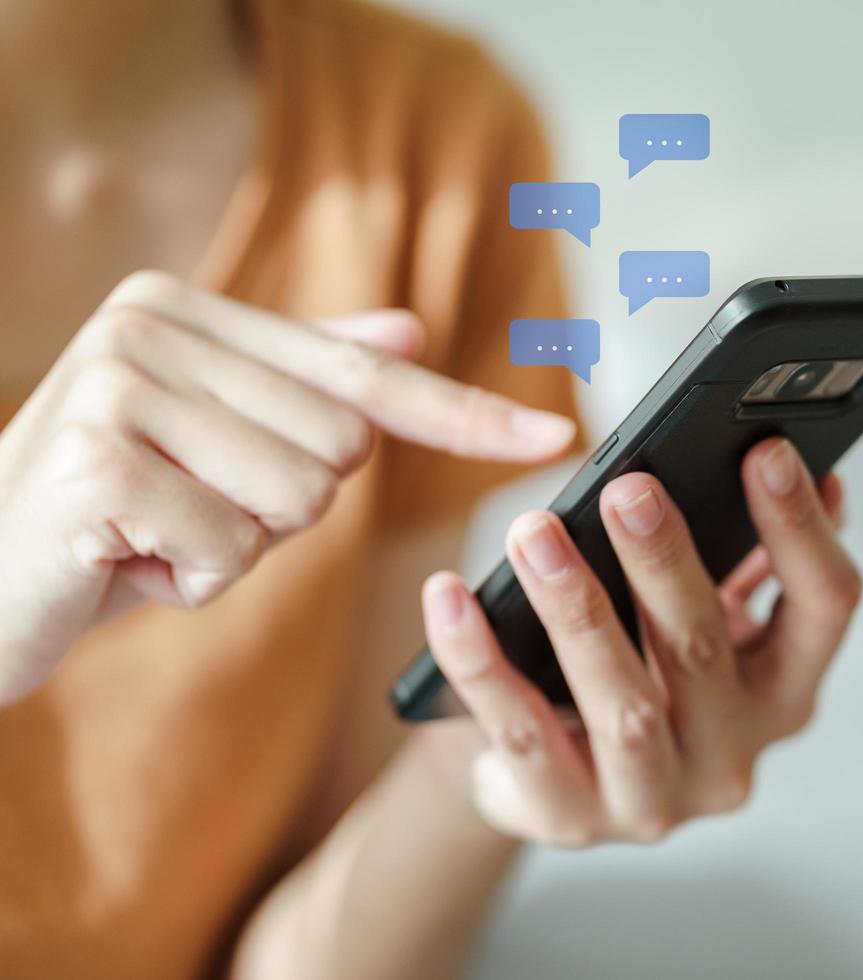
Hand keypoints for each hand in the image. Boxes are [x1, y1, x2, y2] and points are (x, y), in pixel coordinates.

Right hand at [0, 271, 574, 704]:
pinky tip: (122, 561)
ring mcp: (114, 389)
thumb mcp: (215, 439)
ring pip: (293, 503)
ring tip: (152, 532)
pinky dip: (188, 583)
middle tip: (185, 507)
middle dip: (276, 509)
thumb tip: (410, 326)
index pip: (367, 376)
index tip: (557, 439)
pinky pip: (227, 550)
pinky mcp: (96, 466)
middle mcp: (149, 328)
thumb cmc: (110, 510)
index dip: (468, 415)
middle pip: (338, 450)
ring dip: (233, 547)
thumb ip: (307, 379)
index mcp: (188, 311)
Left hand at [422, 437, 859, 845]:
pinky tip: (449, 598)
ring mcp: (655, 800)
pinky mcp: (570, 820)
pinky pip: (519, 734)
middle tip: (628, 487)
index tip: (767, 450)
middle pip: (706, 651)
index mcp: (785, 689)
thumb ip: (749, 550)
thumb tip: (790, 458)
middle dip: (664, 562)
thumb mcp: (710, 612)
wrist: (557, 772)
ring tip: (534, 533)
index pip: (824, 606)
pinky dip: (479, 662)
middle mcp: (734, 754)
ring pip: (620, 703)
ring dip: (575, 609)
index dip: (801, 528)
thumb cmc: (643, 667)